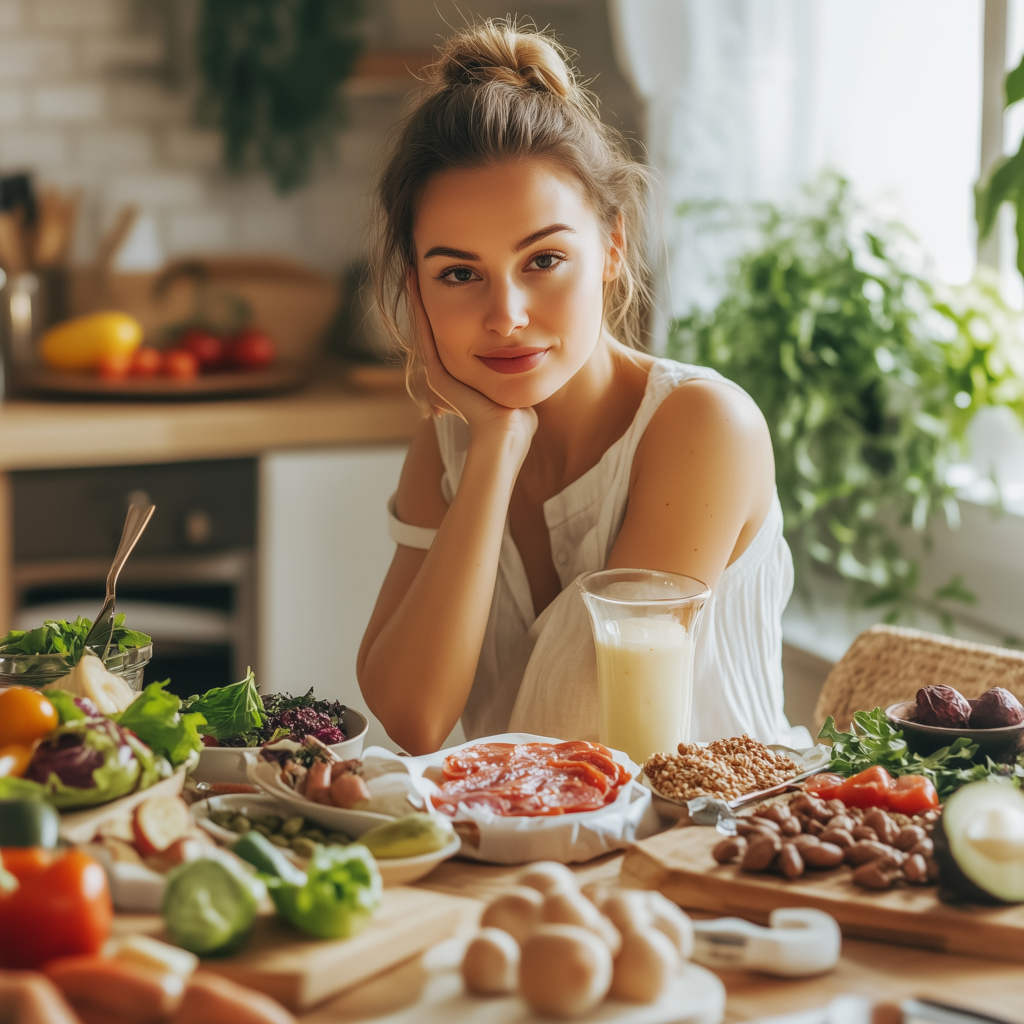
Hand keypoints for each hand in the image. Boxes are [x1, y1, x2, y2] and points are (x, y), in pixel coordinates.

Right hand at [407, 270, 537, 453]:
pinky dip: (421, 309)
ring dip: (420, 299)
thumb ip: (520, 369)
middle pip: (439, 327)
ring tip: (414, 270)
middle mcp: (449, 372)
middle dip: (432, 298)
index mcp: (465, 374)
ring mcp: (441, 373)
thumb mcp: (518, 384)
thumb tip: (537, 355)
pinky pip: (427, 335)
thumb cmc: (521, 418)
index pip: (456, 333)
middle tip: (422, 268)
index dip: (452, 306)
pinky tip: (417, 284)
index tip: (451, 279)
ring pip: (429, 327)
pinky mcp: (438, 374)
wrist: (507, 436)